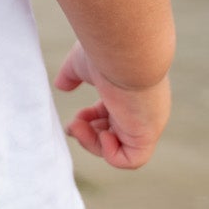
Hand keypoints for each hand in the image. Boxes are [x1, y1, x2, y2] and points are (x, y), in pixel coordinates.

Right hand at [55, 40, 169, 169]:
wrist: (125, 49)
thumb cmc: (105, 52)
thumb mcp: (82, 64)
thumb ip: (71, 75)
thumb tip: (61, 85)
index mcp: (128, 94)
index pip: (110, 117)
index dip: (89, 121)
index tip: (75, 117)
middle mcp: (140, 110)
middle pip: (114, 135)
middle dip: (88, 134)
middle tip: (73, 125)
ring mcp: (145, 123)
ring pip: (119, 149)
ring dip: (92, 143)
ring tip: (78, 126)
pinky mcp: (147, 134)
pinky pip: (133, 160)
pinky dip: (111, 154)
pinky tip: (104, 134)